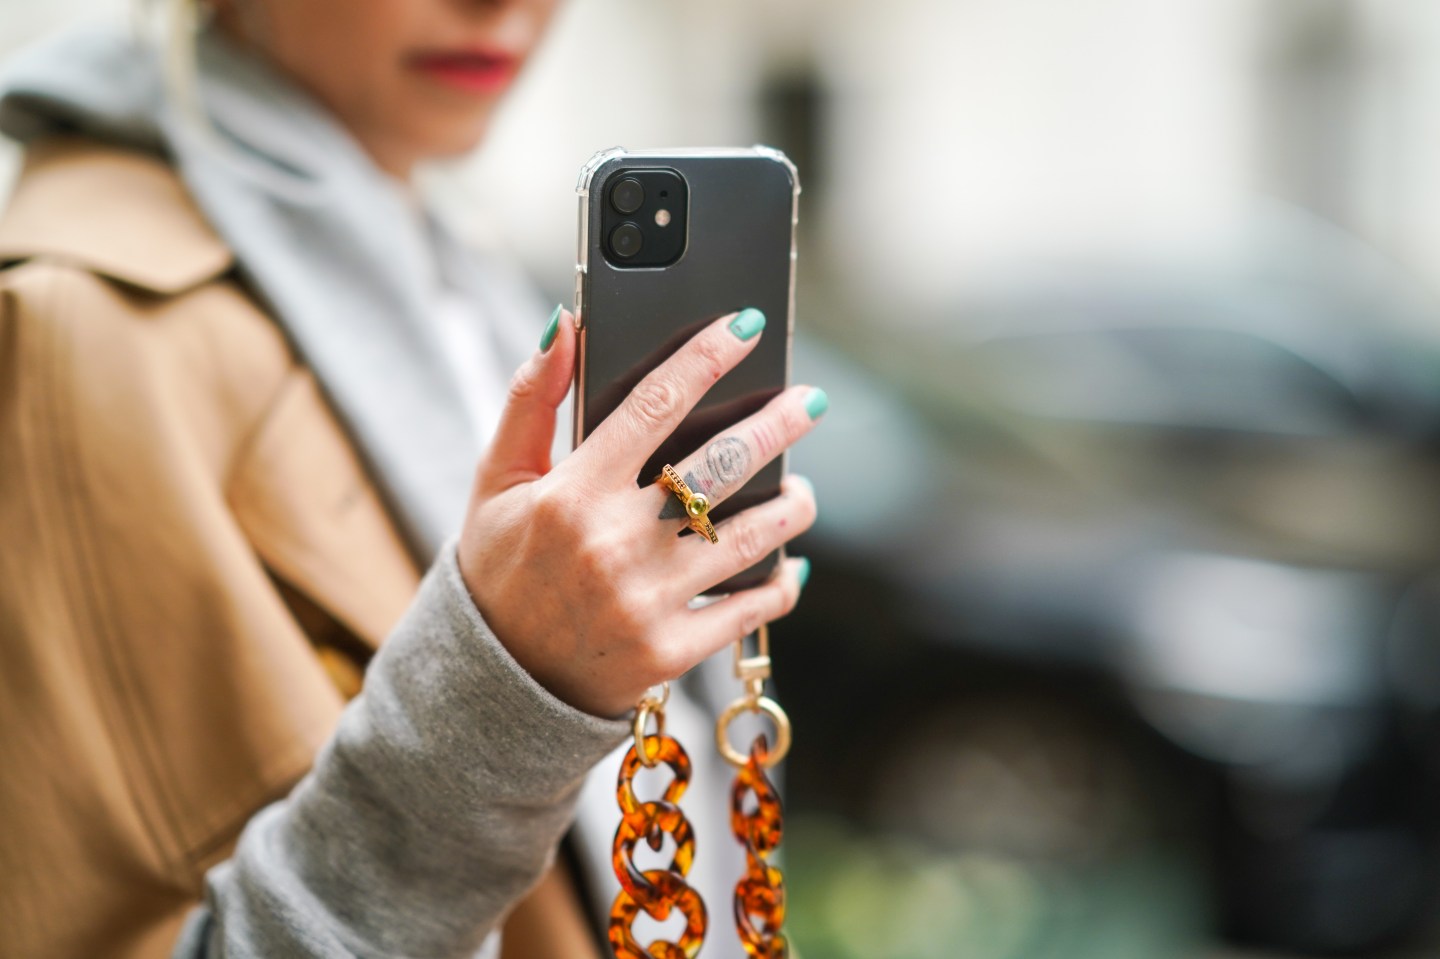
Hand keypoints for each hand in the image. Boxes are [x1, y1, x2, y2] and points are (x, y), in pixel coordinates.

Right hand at [456, 307, 822, 717]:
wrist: (495, 682)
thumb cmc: (499, 569)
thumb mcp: (496, 480)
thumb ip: (530, 399)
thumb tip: (565, 324)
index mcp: (570, 495)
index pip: (652, 405)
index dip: (705, 358)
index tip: (746, 327)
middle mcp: (614, 544)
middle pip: (722, 466)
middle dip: (778, 424)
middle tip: (812, 400)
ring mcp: (648, 601)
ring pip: (750, 536)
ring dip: (791, 504)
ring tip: (802, 487)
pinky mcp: (671, 650)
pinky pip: (749, 609)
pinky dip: (779, 583)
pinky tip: (790, 561)